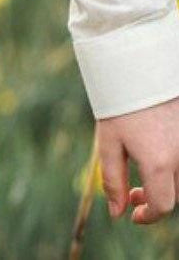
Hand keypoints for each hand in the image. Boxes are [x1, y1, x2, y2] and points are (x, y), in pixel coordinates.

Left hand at [97, 95, 178, 223]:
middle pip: (176, 193)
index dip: (148, 215)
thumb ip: (113, 179)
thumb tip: (116, 212)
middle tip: (132, 192)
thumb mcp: (109, 141)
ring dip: (165, 182)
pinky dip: (172, 164)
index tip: (133, 214)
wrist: (141, 66)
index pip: (163, 206)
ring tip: (142, 170)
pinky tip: (155, 151)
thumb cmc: (121, 103)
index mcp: (159, 162)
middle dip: (155, 199)